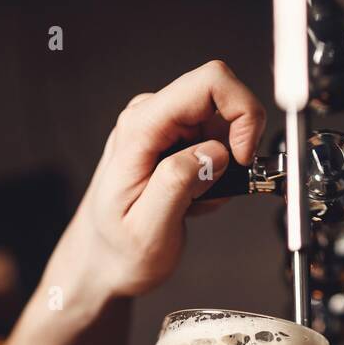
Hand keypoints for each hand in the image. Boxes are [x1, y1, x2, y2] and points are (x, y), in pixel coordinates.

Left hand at [52, 59, 266, 303]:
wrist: (101, 261)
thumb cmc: (118, 250)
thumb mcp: (148, 229)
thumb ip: (178, 183)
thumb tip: (215, 151)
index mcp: (140, 129)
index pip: (209, 83)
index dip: (241, 113)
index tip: (243, 156)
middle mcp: (150, 117)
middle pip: (221, 98)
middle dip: (236, 146)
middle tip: (219, 188)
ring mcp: (162, 128)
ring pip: (223, 124)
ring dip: (226, 167)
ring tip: (198, 201)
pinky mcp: (172, 141)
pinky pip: (215, 142)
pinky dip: (217, 174)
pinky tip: (194, 199)